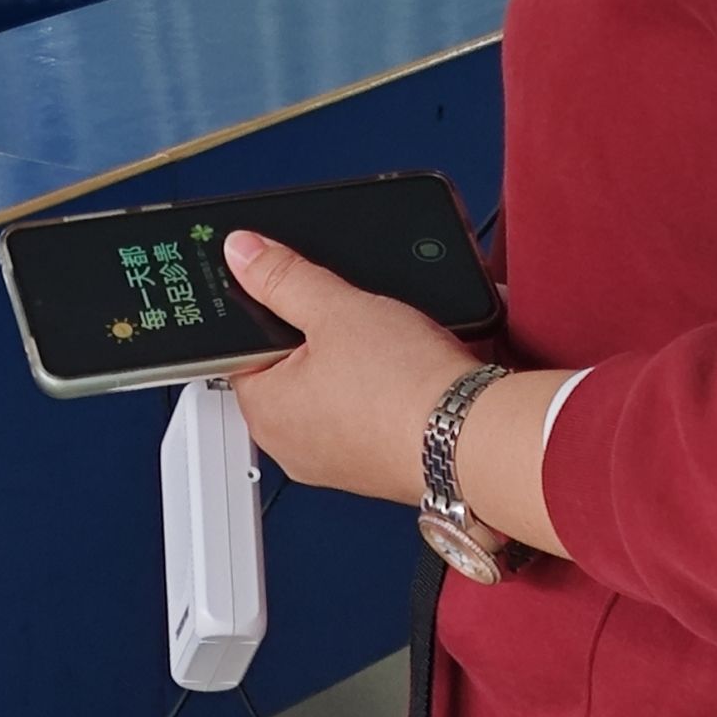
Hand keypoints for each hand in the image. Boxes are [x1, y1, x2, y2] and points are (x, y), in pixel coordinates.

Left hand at [222, 231, 479, 504]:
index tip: (277, 289)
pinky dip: (379, 388)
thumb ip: (282, 276)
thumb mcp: (335, 307)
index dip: (260, 310)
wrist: (477, 439)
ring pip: (330, 390)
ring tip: (379, 340)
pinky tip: (402, 368)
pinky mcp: (378, 464)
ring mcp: (337, 461)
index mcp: (265, 411)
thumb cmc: (407, 388)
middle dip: (311, 334)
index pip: (239, 349)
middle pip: (285, 368)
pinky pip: (366, 413)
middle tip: (340, 312)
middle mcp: (292, 447)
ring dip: (350, 360)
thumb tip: (242, 252)